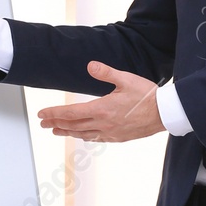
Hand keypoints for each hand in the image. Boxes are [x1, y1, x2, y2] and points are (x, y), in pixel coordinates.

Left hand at [37, 63, 164, 141]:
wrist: (164, 113)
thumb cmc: (147, 95)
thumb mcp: (126, 79)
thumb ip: (106, 73)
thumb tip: (90, 66)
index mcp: (102, 109)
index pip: (71, 112)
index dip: (54, 113)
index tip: (41, 114)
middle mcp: (103, 124)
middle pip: (73, 125)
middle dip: (56, 123)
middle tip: (42, 123)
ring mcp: (110, 132)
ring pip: (83, 134)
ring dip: (67, 132)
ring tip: (56, 131)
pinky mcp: (118, 137)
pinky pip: (96, 138)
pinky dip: (84, 136)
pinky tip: (82, 136)